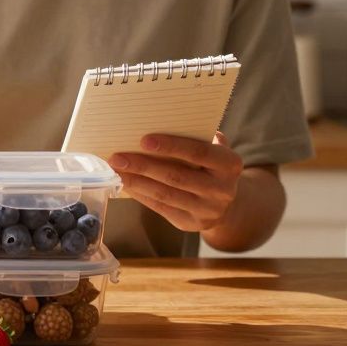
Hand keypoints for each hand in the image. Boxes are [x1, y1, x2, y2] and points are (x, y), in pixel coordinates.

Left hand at [108, 132, 243, 231]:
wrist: (227, 203)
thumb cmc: (211, 165)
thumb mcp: (213, 148)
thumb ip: (195, 136)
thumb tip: (155, 121)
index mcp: (230, 164)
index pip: (199, 152)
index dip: (171, 146)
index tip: (143, 140)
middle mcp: (222, 189)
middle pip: (176, 176)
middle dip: (143, 166)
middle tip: (117, 157)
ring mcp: (207, 210)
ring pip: (165, 194)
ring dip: (136, 182)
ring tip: (116, 171)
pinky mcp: (191, 224)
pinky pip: (161, 207)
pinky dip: (140, 195)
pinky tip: (125, 184)